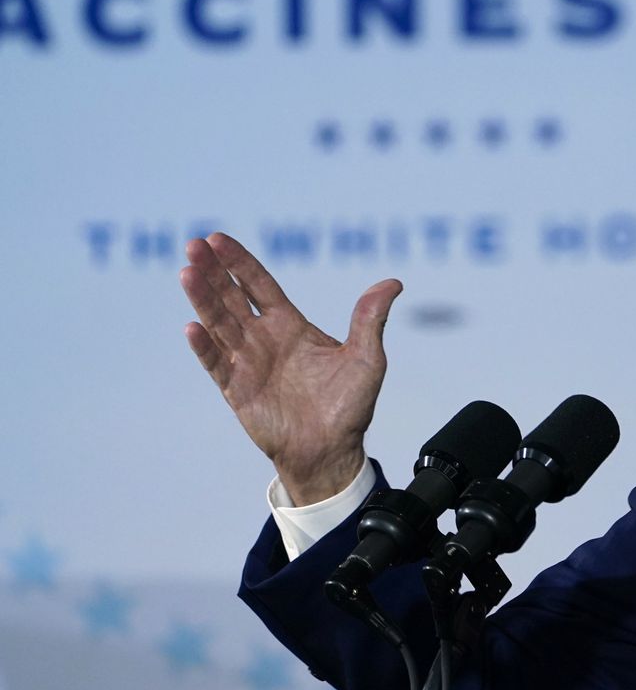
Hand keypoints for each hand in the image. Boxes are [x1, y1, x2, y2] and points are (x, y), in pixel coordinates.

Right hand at [180, 232, 402, 504]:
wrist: (331, 451)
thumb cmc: (349, 405)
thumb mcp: (366, 358)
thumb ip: (370, 319)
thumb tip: (393, 282)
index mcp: (290, 325)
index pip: (259, 285)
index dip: (239, 262)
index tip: (218, 239)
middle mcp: (264, 339)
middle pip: (232, 298)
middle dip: (213, 272)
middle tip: (194, 246)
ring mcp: (248, 363)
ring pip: (219, 324)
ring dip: (203, 299)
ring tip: (187, 273)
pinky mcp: (237, 390)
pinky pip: (217, 364)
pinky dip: (205, 346)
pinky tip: (192, 326)